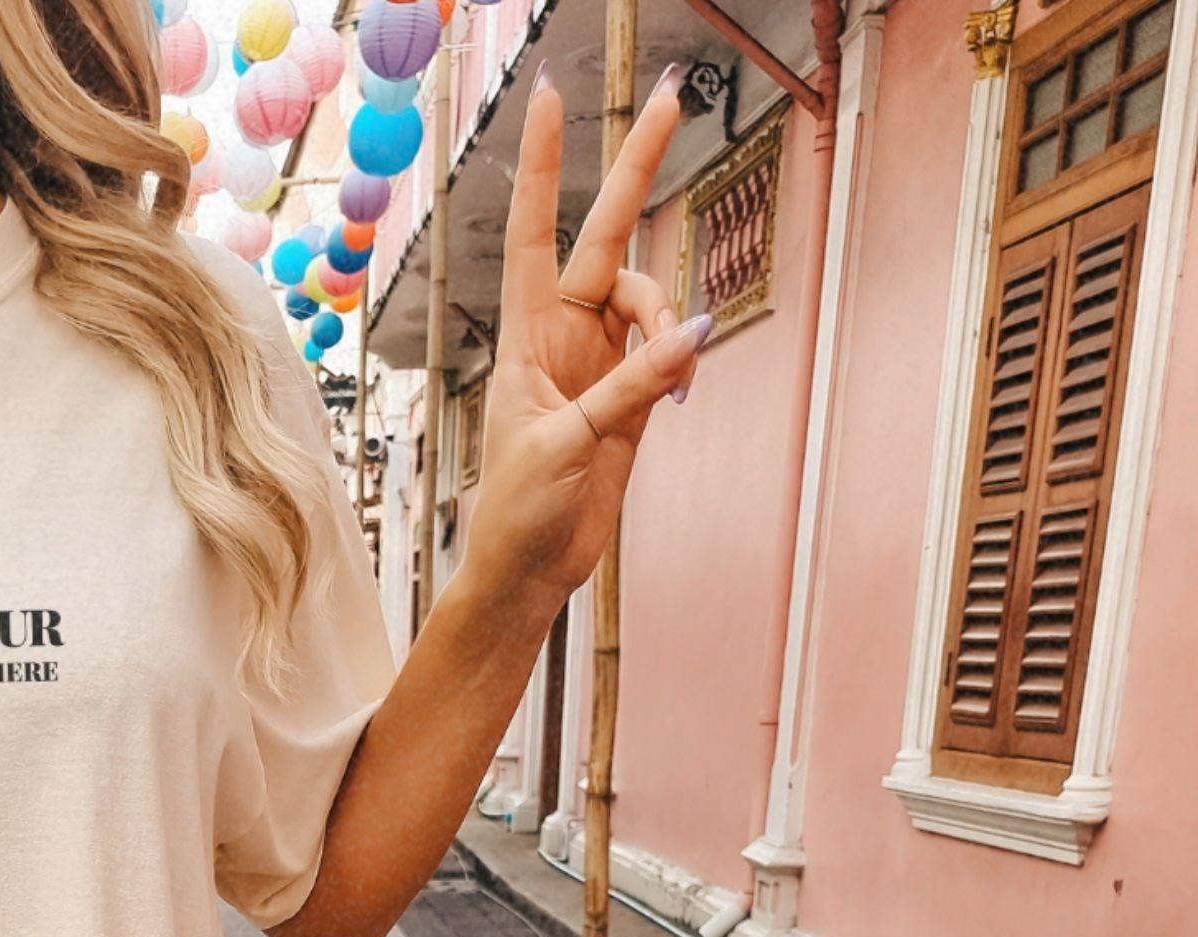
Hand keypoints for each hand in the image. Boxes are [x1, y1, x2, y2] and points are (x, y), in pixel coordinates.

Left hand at [460, 62, 713, 606]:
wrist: (531, 568)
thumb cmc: (520, 510)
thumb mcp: (569, 444)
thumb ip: (630, 387)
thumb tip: (692, 333)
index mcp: (525, 337)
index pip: (536, 233)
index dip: (543, 166)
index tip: (550, 99)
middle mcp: (563, 337)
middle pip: (607, 236)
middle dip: (637, 168)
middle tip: (669, 94)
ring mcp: (600, 362)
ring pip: (650, 300)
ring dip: (669, 320)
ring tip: (674, 371)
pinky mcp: (631, 395)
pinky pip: (669, 349)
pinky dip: (680, 358)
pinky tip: (683, 384)